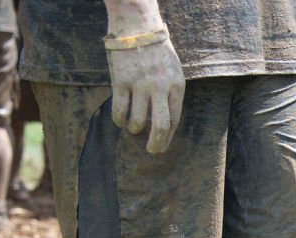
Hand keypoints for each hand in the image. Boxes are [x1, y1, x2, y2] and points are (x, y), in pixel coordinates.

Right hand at [107, 37, 184, 153]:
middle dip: (157, 143)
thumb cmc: (158, 52)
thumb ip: (172, 94)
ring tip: (134, 128)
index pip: (174, 120)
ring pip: (138, 121)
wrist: (138, 28)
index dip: (168, 137)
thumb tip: (167, 122)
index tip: (163, 145)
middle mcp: (160, 88)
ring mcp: (140, 85)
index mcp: (176, 86)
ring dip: (135, 129)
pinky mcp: (121, 81)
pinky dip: (119, 120)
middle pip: (161, 126)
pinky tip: (120, 121)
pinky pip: (120, 109)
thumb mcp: (174, 72)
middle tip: (152, 151)